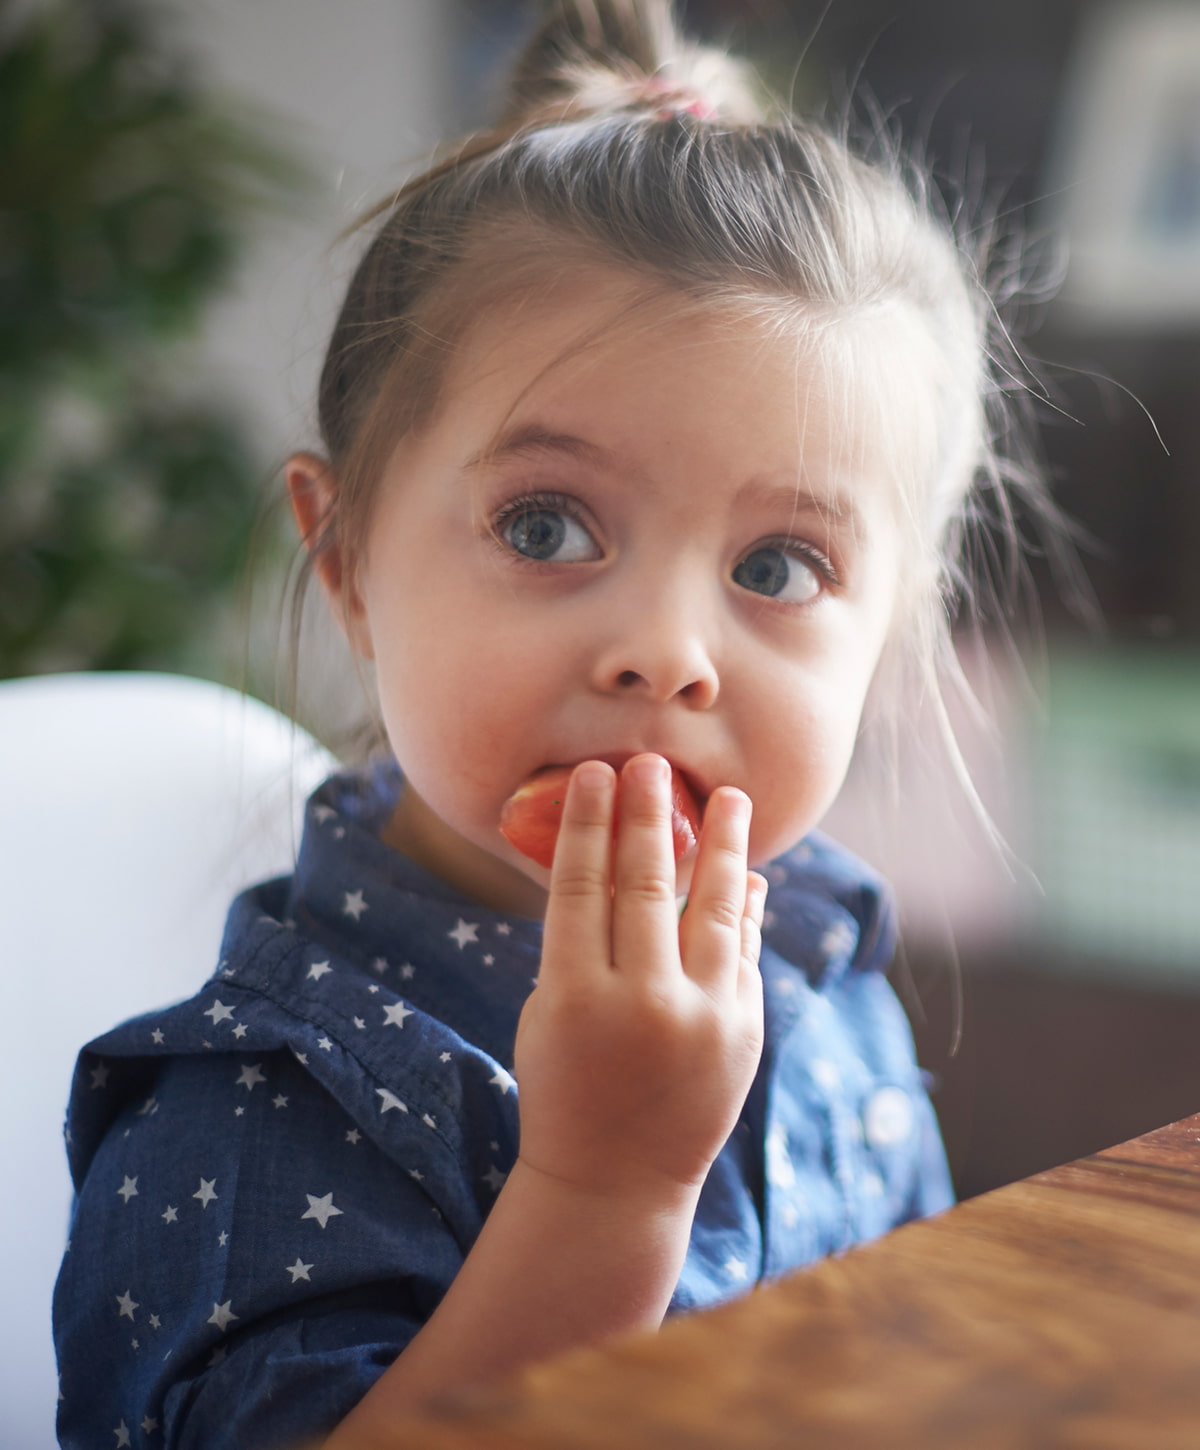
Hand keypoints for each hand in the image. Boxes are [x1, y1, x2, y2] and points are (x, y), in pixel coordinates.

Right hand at [512, 754, 765, 1202]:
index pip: (581, 887)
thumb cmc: (564, 1086)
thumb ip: (580, 944)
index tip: (596, 774)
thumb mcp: (548, 1013)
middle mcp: (642, 1005)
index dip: (589, 824)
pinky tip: (747, 873)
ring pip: (715, 910)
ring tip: (730, 798)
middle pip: (646, 885)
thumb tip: (619, 864)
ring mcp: (701, 1019)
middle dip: (648, 816)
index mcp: (573, 998)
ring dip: (723, 846)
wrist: (615, 1182)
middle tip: (652, 764)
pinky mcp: (743, 1033)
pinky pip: (745, 952)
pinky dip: (746, 909)